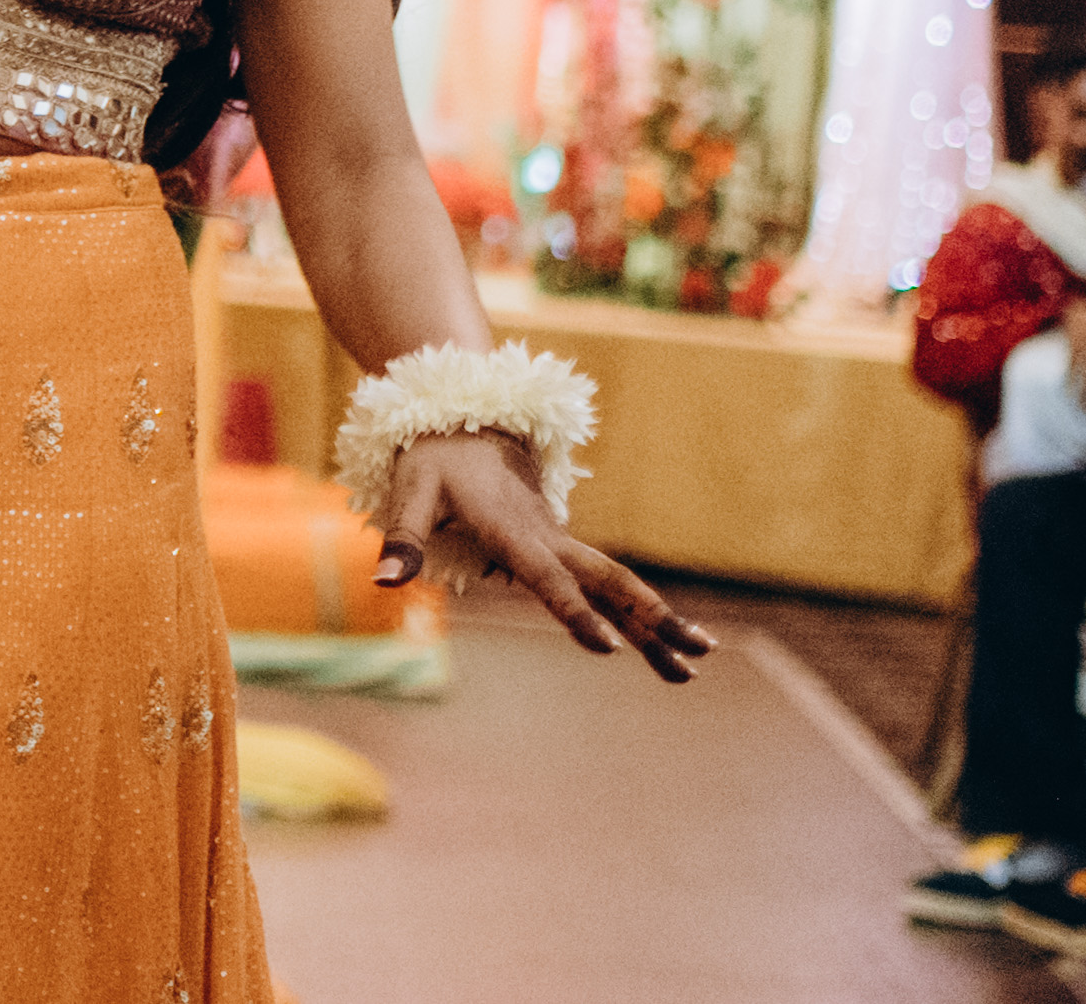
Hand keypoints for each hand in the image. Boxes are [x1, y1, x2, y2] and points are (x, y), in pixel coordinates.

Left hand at [371, 430, 713, 682]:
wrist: (467, 421)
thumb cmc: (435, 459)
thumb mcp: (410, 491)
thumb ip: (404, 538)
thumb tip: (387, 582)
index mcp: (512, 530)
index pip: (548, 579)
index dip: (574, 612)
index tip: (607, 650)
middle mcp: (547, 539)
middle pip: (609, 583)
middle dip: (653, 619)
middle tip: (698, 656)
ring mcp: (560, 544)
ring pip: (616, 586)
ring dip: (657, 622)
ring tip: (698, 663)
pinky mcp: (561, 550)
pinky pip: (604, 585)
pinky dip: (636, 614)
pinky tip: (663, 645)